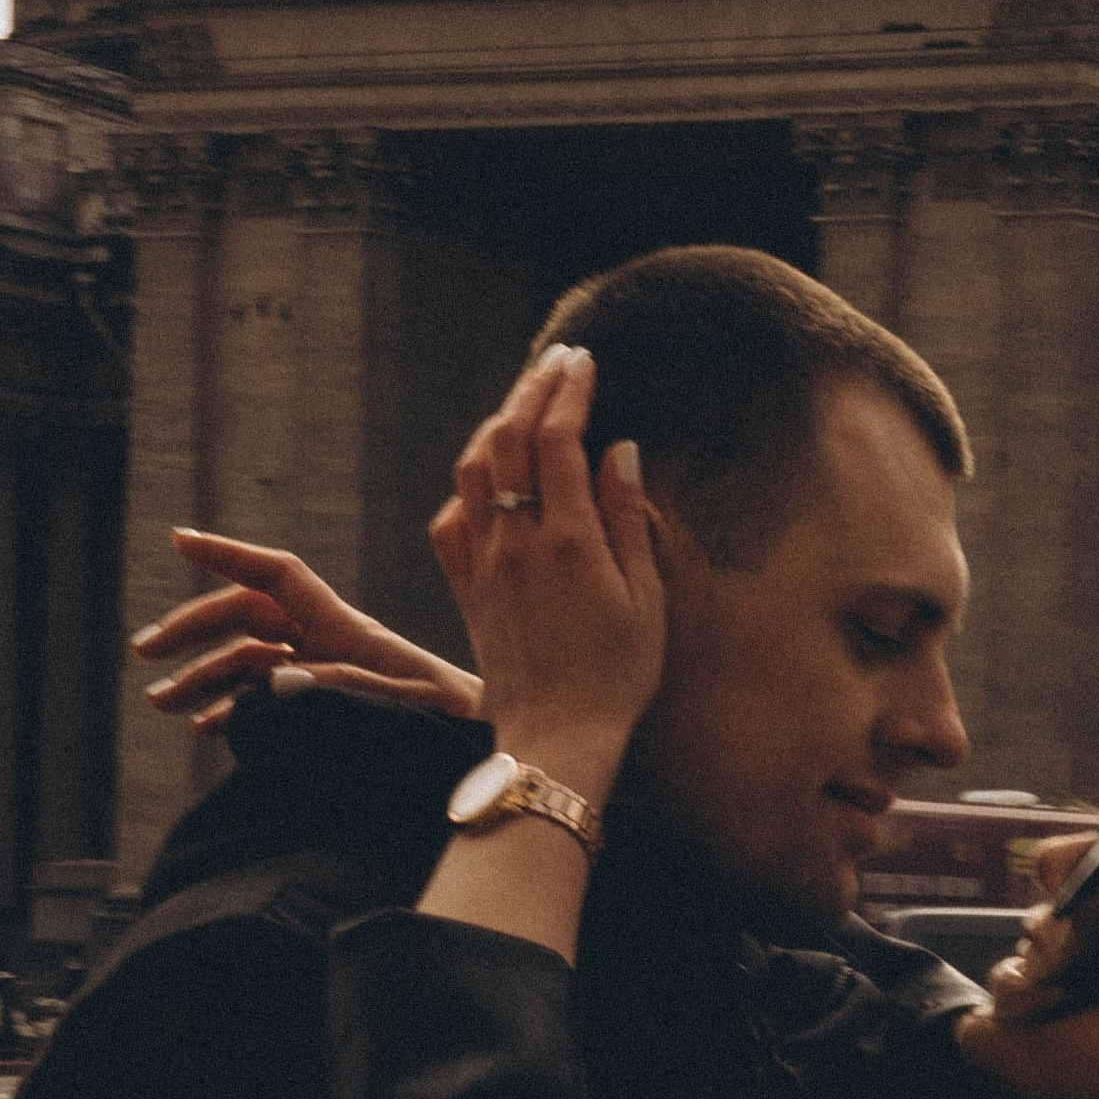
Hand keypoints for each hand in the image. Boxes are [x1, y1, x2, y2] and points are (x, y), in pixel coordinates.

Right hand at [132, 537, 481, 731]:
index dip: (229, 554)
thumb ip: (341, 689)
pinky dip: (233, 710)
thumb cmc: (459, 723)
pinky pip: (269, 698)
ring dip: (202, 677)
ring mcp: (329, 674)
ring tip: (159, 703)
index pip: (277, 577)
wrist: (495, 748)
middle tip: (144, 652)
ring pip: (249, 662)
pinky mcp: (333, 706)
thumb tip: (269, 682)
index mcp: (347, 630)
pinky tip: (205, 729)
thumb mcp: (405, 706)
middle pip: (247, 619)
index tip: (180, 539)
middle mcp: (331, 643)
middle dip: (193, 629)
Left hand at [432, 344, 664, 798]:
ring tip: (524, 404)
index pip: (559, 439)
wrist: (556, 737)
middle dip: (532, 389)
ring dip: (497, 425)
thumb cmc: (616, 677)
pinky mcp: (466, 587)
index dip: (569, 391)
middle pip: (511, 439)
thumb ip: (627, 519)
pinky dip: (469, 483)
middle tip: (556, 362)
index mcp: (567, 540)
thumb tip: (618, 450)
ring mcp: (483, 562)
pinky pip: (453, 516)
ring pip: (473, 468)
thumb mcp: (645, 600)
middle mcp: (515, 541)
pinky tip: (490, 478)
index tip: (583, 361)